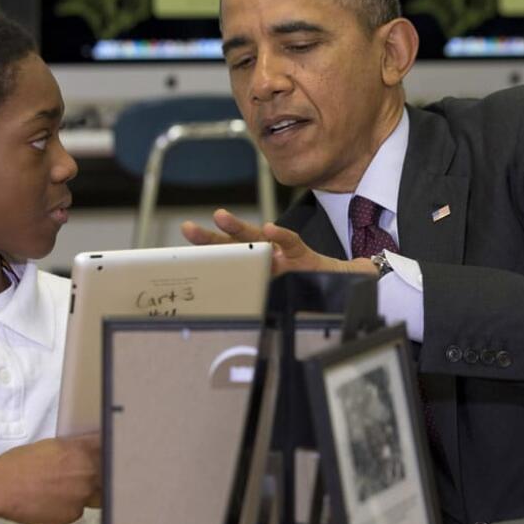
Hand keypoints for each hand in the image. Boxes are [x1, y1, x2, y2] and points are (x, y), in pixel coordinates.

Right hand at [0, 432, 101, 523]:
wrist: (2, 487)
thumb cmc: (21, 463)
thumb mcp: (53, 447)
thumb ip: (74, 451)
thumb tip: (85, 455)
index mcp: (83, 450)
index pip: (109, 450)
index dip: (110, 454)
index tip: (111, 456)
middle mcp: (89, 472)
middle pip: (108, 475)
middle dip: (102, 476)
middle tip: (88, 478)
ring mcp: (84, 494)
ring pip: (98, 495)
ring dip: (91, 494)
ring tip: (69, 492)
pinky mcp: (74, 514)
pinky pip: (79, 510)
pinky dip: (70, 508)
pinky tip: (52, 503)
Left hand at [180, 208, 374, 276]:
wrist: (340, 287)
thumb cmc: (304, 288)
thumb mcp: (274, 291)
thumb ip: (254, 291)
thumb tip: (224, 307)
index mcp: (257, 264)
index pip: (228, 256)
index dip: (205, 250)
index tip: (184, 247)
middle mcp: (267, 255)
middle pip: (235, 244)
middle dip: (210, 238)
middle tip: (188, 229)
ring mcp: (284, 254)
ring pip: (258, 238)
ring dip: (239, 227)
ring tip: (221, 216)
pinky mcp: (304, 256)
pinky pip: (292, 244)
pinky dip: (281, 237)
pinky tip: (271, 229)